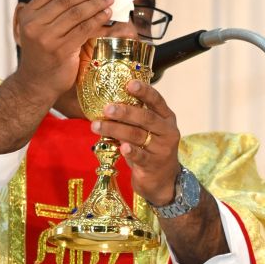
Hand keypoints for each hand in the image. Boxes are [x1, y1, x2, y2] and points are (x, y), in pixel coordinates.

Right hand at [15, 0, 113, 103]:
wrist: (37, 83)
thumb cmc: (42, 54)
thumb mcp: (37, 29)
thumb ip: (49, 12)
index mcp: (27, 15)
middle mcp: (34, 25)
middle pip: (66, 0)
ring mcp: (47, 38)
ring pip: (77, 14)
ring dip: (96, 4)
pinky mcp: (61, 50)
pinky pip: (84, 29)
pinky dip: (98, 19)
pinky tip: (106, 15)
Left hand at [91, 79, 180, 205]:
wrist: (164, 180)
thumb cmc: (151, 149)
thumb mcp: (149, 131)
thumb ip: (135, 118)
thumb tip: (107, 103)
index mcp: (167, 118)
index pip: (157, 100)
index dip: (144, 91)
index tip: (129, 83)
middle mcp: (168, 132)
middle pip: (146, 118)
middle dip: (125, 111)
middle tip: (106, 108)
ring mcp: (162, 149)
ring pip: (138, 136)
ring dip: (116, 129)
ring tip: (96, 125)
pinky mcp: (154, 165)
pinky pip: (141, 156)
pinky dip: (131, 151)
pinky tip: (121, 147)